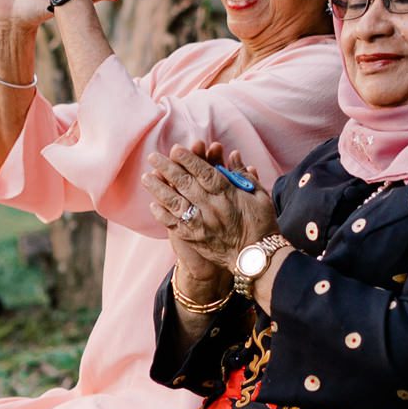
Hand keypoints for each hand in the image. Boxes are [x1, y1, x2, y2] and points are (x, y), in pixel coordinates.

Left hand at [142, 143, 278, 297]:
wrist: (256, 259)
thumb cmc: (261, 224)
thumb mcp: (260, 196)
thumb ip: (243, 175)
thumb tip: (233, 155)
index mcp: (228, 194)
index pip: (204, 172)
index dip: (189, 160)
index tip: (175, 149)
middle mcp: (211, 207)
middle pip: (185, 183)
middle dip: (167, 168)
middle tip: (153, 157)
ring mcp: (201, 224)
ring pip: (175, 202)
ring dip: (158, 189)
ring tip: (146, 177)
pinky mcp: (194, 238)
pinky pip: (174, 224)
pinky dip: (162, 214)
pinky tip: (153, 204)